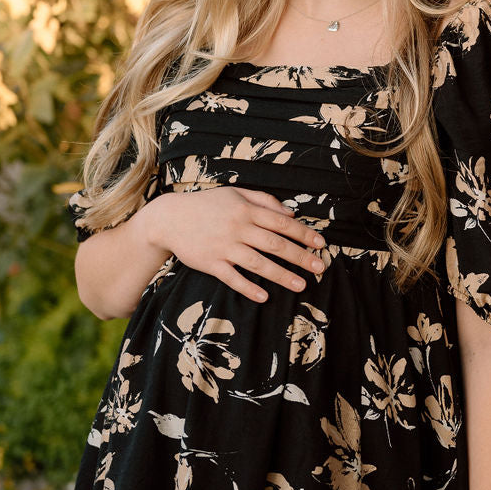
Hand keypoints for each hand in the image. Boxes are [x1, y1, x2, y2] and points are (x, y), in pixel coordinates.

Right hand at [141, 186, 326, 302]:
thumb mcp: (235, 193)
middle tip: (320, 267)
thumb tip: (291, 212)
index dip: (304, 234)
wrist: (169, 218)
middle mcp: (238, 228)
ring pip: (258, 263)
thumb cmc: (206, 205)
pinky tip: (264, 296)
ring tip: (301, 286)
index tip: (321, 244)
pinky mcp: (210, 263)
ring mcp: (224, 247)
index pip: (282, 223)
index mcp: (246, 210)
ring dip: (281, 275)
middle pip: (275, 244)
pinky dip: (248, 287)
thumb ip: (264, 200)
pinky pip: (233, 278)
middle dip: (300, 256)